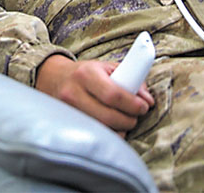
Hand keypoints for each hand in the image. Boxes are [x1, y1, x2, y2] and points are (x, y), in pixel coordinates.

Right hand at [35, 54, 154, 132]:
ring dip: (121, 128)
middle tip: (136, 116)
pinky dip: (109, 134)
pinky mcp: (67, 124)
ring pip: (101, 129)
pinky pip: (93, 135)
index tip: (144, 106)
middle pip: (108, 116)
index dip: (132, 104)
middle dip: (129, 119)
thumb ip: (131, 79)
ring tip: (126, 120)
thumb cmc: (86, 73)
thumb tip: (147, 100)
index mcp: (86, 74)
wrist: (55, 78)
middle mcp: (74, 93)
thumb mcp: (107, 68)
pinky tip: (114, 128)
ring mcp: (68, 111)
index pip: (113, 94)